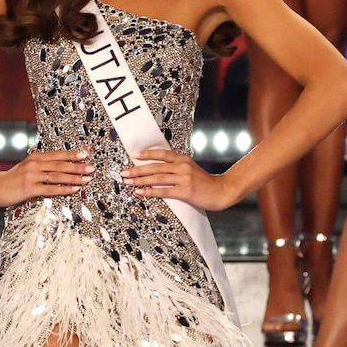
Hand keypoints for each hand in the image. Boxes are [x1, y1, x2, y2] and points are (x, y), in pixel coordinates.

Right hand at [0, 149, 93, 206]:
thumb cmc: (13, 178)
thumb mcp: (28, 167)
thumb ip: (42, 165)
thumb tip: (61, 166)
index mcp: (35, 157)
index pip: (58, 155)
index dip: (73, 154)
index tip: (86, 154)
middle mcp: (35, 165)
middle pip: (60, 164)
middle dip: (77, 166)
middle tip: (91, 168)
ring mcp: (32, 176)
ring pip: (57, 176)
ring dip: (74, 177)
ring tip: (86, 179)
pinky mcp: (29, 189)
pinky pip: (50, 189)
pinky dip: (63, 189)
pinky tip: (73, 189)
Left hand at [121, 148, 243, 211]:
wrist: (221, 191)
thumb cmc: (205, 182)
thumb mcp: (191, 169)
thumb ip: (177, 167)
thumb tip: (158, 168)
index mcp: (183, 159)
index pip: (162, 154)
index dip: (147, 154)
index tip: (134, 155)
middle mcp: (182, 166)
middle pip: (155, 167)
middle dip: (138, 170)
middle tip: (124, 172)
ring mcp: (184, 178)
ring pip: (157, 178)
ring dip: (140, 180)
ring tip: (128, 182)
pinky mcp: (185, 191)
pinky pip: (163, 191)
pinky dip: (150, 192)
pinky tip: (140, 192)